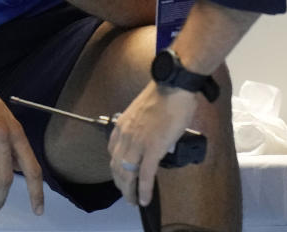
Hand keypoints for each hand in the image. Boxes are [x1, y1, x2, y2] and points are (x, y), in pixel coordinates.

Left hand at [107, 81, 197, 205]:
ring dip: (129, 191)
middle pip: (116, 166)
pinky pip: (145, 175)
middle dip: (120, 184)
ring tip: (134, 201)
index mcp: (122, 125)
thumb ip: (142, 127)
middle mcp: (125, 135)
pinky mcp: (153, 148)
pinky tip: (144, 199)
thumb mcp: (143, 112)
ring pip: (127, 174)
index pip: (112, 152)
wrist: (173, 85)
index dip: (116, 168)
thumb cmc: (164, 95)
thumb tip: (151, 138)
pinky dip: (144, 190)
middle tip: (127, 195)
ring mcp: (138, 142)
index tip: (121, 176)